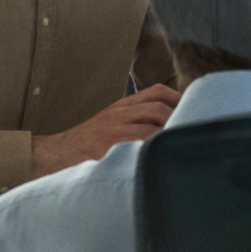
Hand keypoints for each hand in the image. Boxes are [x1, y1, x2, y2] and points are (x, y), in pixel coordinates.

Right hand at [35, 86, 177, 172]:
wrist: (54, 155)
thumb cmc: (86, 145)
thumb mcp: (110, 124)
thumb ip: (135, 121)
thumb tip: (167, 127)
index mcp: (121, 107)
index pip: (156, 91)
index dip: (178, 98)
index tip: (195, 109)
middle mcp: (118, 114)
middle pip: (158, 107)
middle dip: (178, 119)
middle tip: (191, 133)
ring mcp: (112, 129)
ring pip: (151, 125)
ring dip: (169, 136)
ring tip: (180, 148)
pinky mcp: (106, 146)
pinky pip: (137, 144)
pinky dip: (153, 150)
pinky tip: (162, 160)